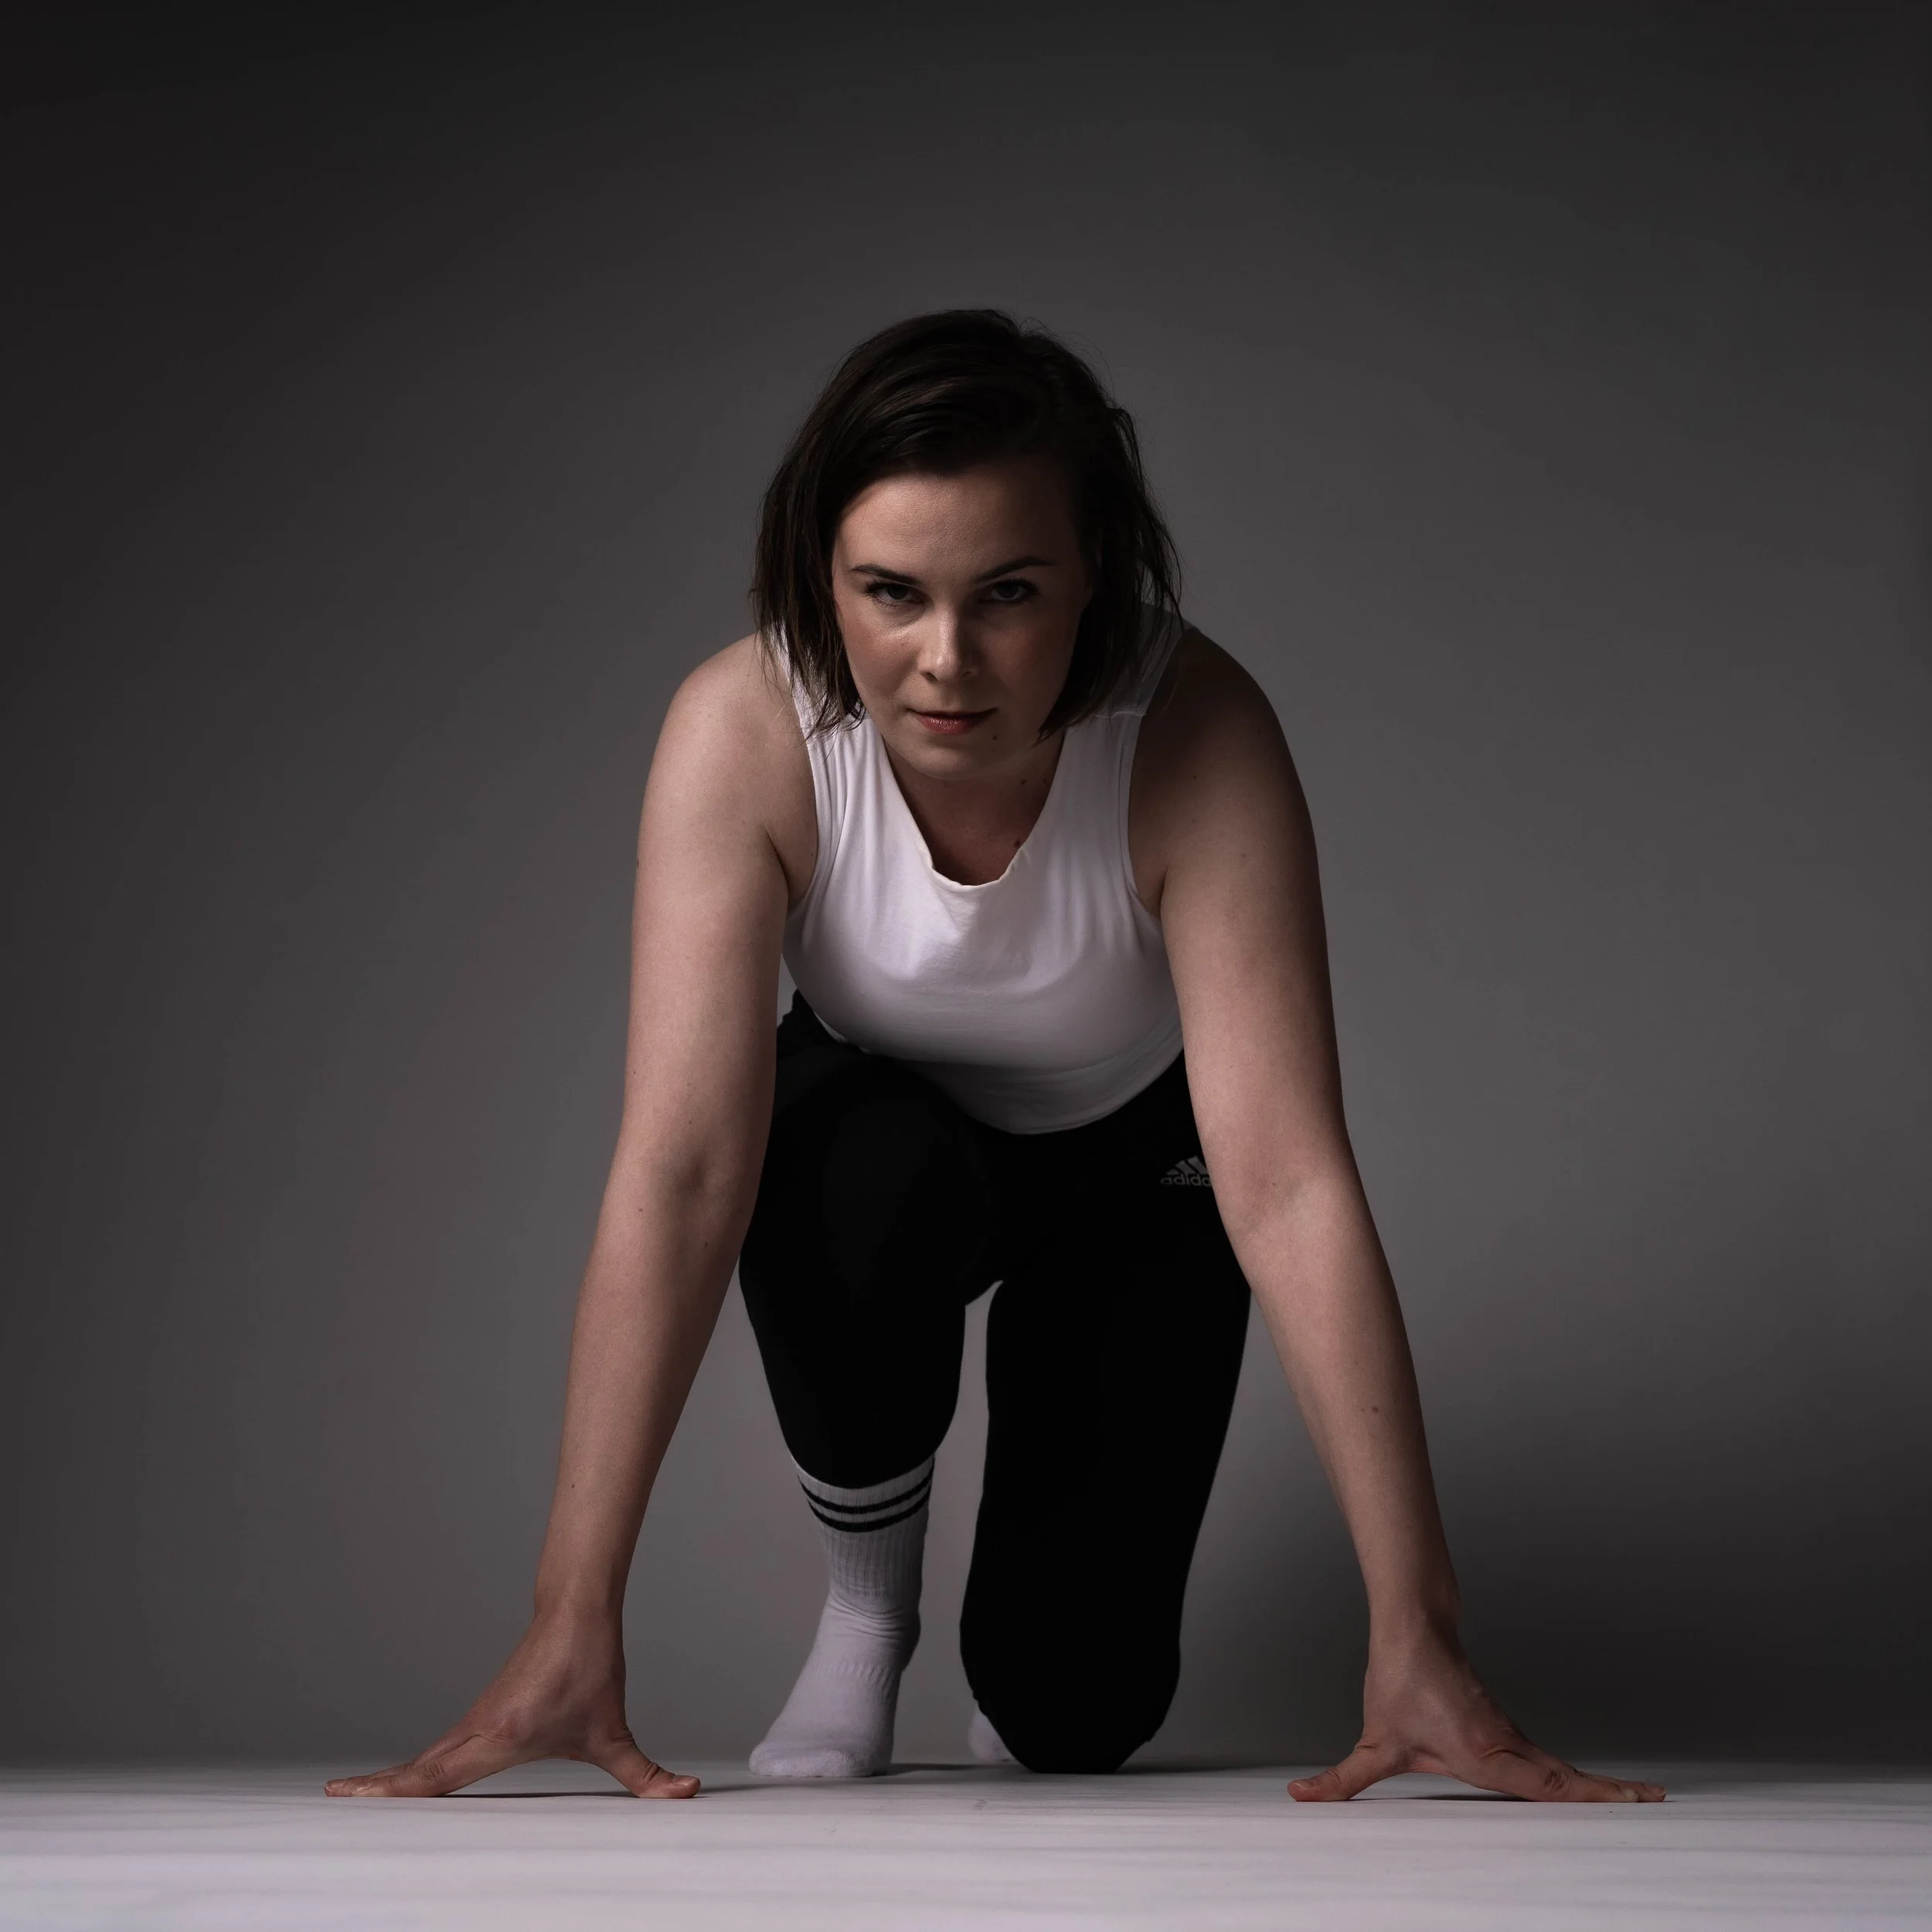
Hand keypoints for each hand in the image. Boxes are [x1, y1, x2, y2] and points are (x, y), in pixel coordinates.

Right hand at [324, 1612, 698, 1799]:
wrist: (577, 1609)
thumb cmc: (589, 1666)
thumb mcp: (613, 1731)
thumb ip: (646, 1775)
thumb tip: (684, 1793)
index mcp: (496, 1736)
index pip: (434, 1773)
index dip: (392, 1790)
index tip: (349, 1797)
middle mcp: (476, 1728)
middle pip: (417, 1769)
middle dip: (377, 1793)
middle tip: (334, 1804)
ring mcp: (475, 1721)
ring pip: (426, 1759)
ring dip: (391, 1782)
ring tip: (352, 1801)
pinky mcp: (481, 1717)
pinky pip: (439, 1750)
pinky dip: (413, 1769)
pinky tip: (401, 1785)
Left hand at [1288, 1625, 1664, 1803]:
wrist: (1414, 1627)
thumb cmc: (1399, 1680)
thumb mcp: (1374, 1741)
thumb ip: (1343, 1779)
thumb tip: (1303, 1796)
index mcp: (1486, 1751)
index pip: (1546, 1784)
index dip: (1590, 1796)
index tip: (1634, 1801)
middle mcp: (1507, 1744)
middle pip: (1566, 1779)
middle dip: (1611, 1796)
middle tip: (1657, 1806)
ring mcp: (1510, 1735)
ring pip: (1559, 1768)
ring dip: (1596, 1787)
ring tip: (1640, 1803)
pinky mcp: (1505, 1731)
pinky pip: (1546, 1760)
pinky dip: (1572, 1777)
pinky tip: (1583, 1791)